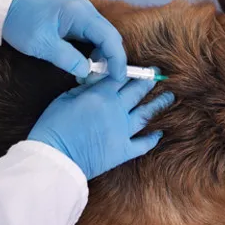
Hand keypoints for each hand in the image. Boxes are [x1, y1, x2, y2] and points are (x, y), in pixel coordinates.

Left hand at [2, 0, 126, 80]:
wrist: (8, 10)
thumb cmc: (22, 24)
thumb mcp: (42, 45)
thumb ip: (67, 58)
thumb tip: (87, 72)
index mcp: (80, 13)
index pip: (109, 37)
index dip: (117, 59)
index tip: (118, 77)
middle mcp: (87, 11)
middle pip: (112, 38)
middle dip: (113, 60)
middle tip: (106, 80)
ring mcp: (85, 15)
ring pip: (106, 39)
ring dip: (105, 58)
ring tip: (93, 75)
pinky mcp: (81, 21)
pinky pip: (97, 38)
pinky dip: (98, 53)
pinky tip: (89, 65)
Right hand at [28, 78, 173, 179]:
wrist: (56, 157)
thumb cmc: (54, 127)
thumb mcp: (65, 99)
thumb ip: (85, 88)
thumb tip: (98, 82)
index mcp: (102, 95)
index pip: (121, 77)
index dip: (132, 70)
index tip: (140, 66)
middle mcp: (117, 110)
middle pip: (137, 92)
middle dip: (149, 81)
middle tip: (158, 74)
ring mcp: (123, 131)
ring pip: (146, 114)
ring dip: (159, 104)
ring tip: (170, 96)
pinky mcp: (124, 150)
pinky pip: (143, 144)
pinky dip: (152, 139)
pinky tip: (159, 133)